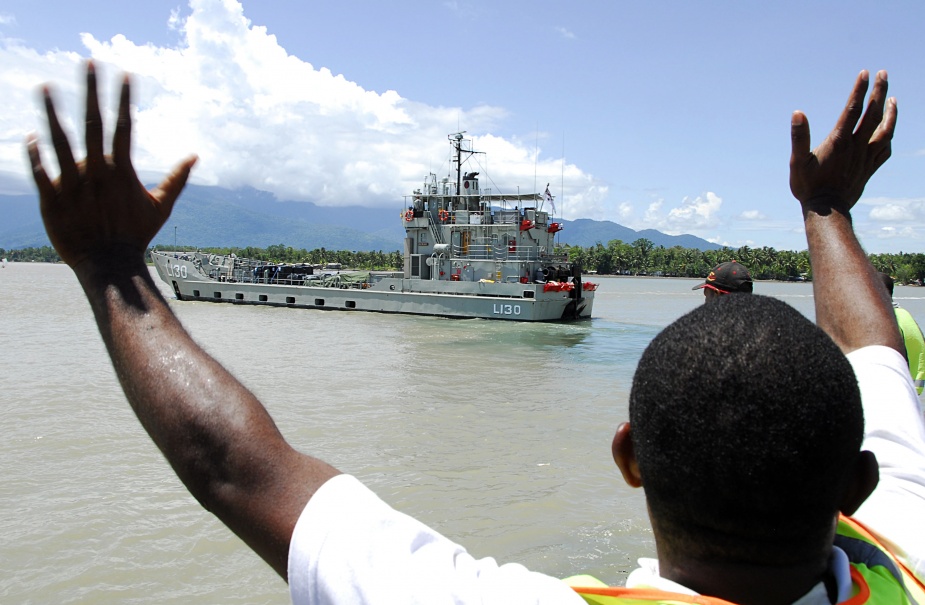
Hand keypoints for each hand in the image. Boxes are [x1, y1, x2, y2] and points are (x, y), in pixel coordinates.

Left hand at [26, 62, 196, 268]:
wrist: (109, 265)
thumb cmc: (136, 235)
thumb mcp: (161, 206)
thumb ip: (176, 178)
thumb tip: (195, 156)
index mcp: (121, 170)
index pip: (124, 125)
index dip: (125, 99)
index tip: (125, 74)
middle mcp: (96, 171)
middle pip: (92, 122)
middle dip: (90, 90)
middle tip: (88, 62)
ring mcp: (73, 184)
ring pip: (59, 141)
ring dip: (51, 111)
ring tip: (44, 86)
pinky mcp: (52, 199)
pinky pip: (40, 171)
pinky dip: (35, 153)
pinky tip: (30, 134)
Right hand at [789, 69, 895, 214]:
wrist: (827, 211)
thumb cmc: (808, 187)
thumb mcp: (797, 162)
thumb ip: (799, 137)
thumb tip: (798, 113)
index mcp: (840, 142)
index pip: (853, 109)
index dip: (860, 90)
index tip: (866, 72)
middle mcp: (857, 147)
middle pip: (873, 114)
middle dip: (879, 92)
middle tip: (883, 74)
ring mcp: (866, 158)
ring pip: (885, 130)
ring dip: (891, 113)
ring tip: (893, 99)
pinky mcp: (869, 169)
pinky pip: (885, 150)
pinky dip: (889, 137)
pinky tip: (889, 132)